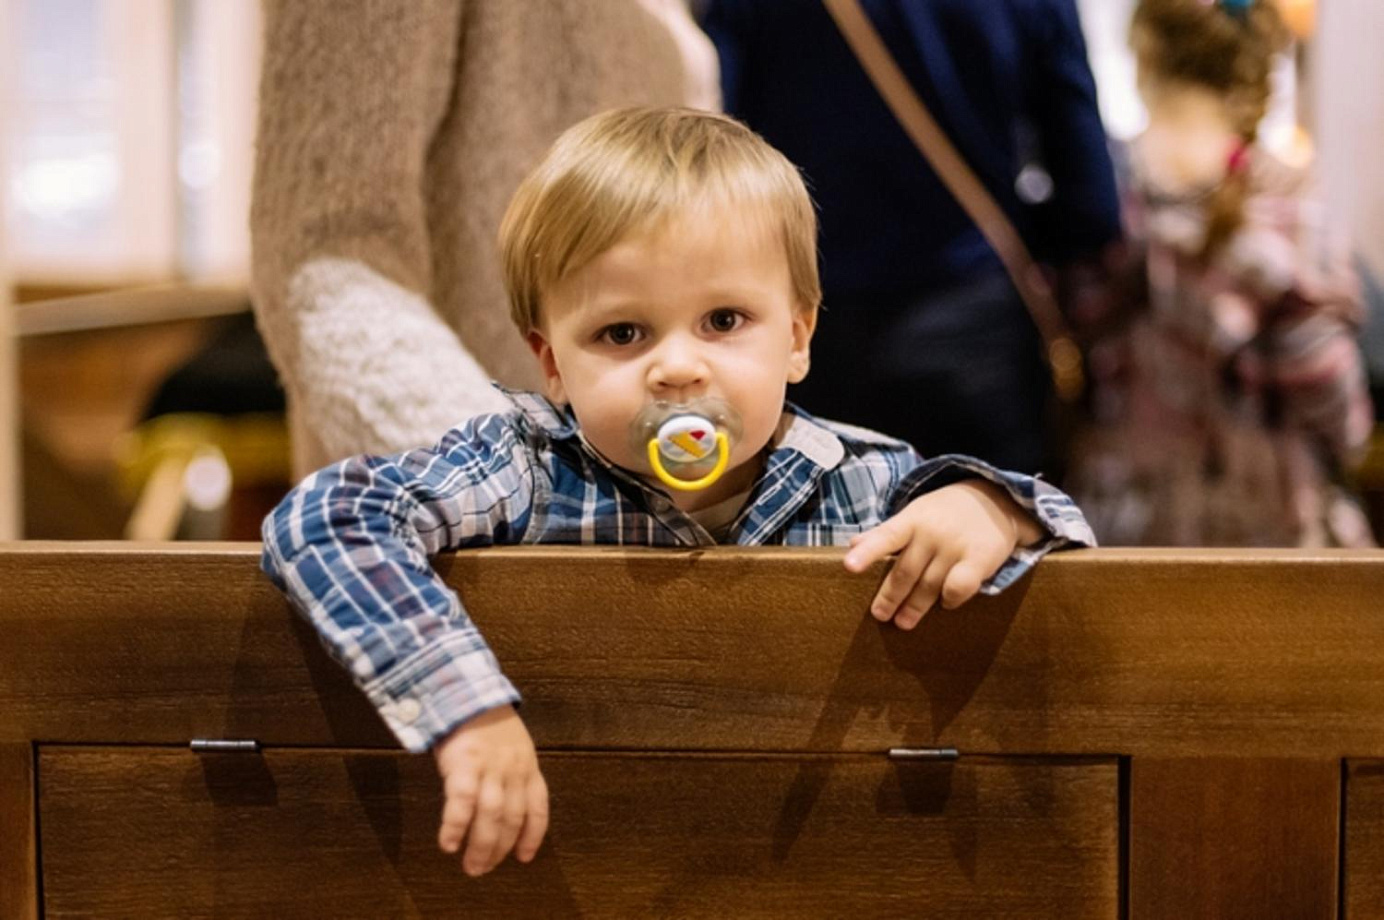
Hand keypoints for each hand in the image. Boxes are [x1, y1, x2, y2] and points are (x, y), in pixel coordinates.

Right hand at [433, 705, 548, 875]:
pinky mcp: (464, 764)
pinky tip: (448, 845)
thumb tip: (504, 808)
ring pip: (492, 816)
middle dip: (500, 849)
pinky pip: (462, 803)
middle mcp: (513, 770)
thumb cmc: (486, 722)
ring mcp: (490, 767)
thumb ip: (512, 773)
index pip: (538, 808)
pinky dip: (456, 827)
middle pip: (512, 818)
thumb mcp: (512, 746)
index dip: (532, 836)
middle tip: (484, 869)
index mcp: (528, 766)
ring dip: (481, 846)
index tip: (524, 858)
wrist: (464, 692)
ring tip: (472, 867)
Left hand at [843, 480, 1042, 629]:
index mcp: (912, 520)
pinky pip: (959, 587)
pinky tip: (945, 604)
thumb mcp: (916, 514)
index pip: (886, 536)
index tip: (850, 566)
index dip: (867, 552)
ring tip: (903, 622)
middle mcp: (933, 532)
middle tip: (879, 615)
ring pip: (929, 585)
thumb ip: (887, 532)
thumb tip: (852, 545)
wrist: (997, 500)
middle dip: (890, 596)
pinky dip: (950, 600)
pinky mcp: (980, 559)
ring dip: (915, 607)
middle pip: (905, 571)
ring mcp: (956, 546)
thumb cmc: (946, 513)